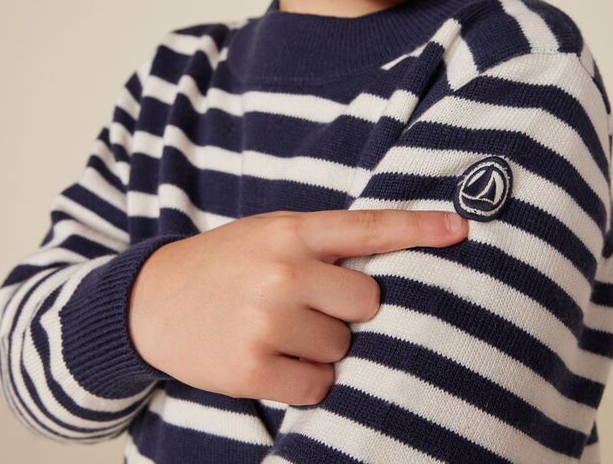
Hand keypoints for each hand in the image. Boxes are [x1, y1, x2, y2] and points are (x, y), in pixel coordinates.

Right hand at [128, 208, 466, 404]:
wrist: (150, 301)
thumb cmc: (225, 264)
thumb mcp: (270, 233)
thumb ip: (322, 243)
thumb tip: (386, 271)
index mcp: (291, 230)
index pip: (368, 226)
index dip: (420, 228)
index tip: (462, 228)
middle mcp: (283, 270)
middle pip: (368, 301)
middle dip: (346, 310)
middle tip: (305, 304)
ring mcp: (267, 320)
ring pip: (343, 348)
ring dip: (321, 347)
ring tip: (277, 329)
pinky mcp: (251, 368)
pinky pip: (317, 386)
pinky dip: (303, 380)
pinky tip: (270, 359)